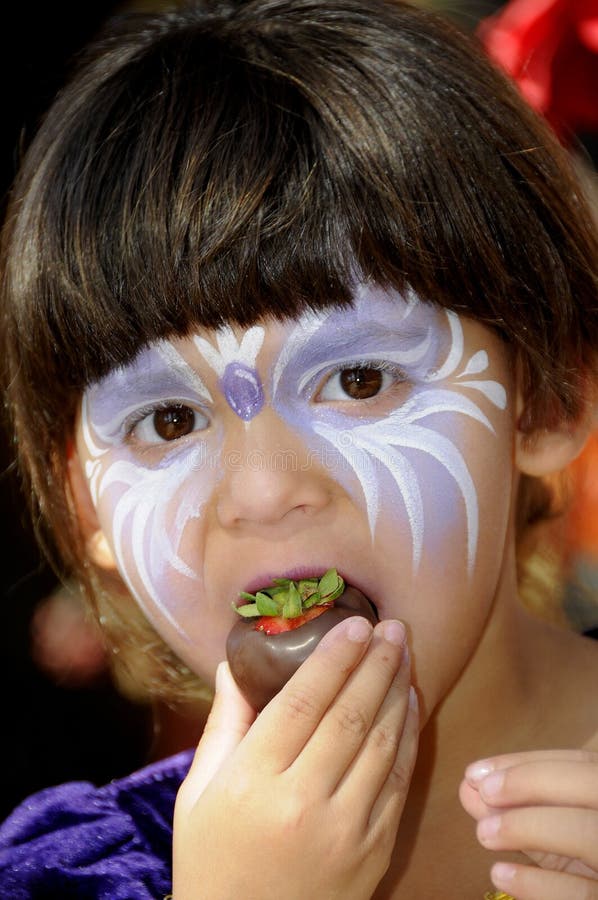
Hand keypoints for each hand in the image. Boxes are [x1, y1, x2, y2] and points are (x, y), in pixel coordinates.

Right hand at [173, 617, 417, 899]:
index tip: (354, 623)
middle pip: (349, 714)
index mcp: (252, 781)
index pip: (303, 701)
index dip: (333, 657)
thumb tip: (233, 664)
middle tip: (392, 627)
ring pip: (382, 743)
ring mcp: (344, 829)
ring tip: (404, 654)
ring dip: (397, 691)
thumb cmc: (212, 860)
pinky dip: (408, 737)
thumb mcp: (198, 793)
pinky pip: (399, 782)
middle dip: (375, 663)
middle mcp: (302, 801)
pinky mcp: (373, 850)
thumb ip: (223, 724)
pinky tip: (410, 704)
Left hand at [460, 749, 597, 899]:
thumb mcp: (562, 834)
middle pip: (591, 783)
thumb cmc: (587, 862)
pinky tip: (501, 874)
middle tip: (484, 792)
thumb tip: (469, 788)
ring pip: (587, 833)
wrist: (595, 893)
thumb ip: (522, 811)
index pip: (582, 764)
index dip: (528, 763)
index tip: (477, 772)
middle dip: (532, 781)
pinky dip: (539, 884)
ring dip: (529, 827)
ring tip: (485, 834)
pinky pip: (583, 893)